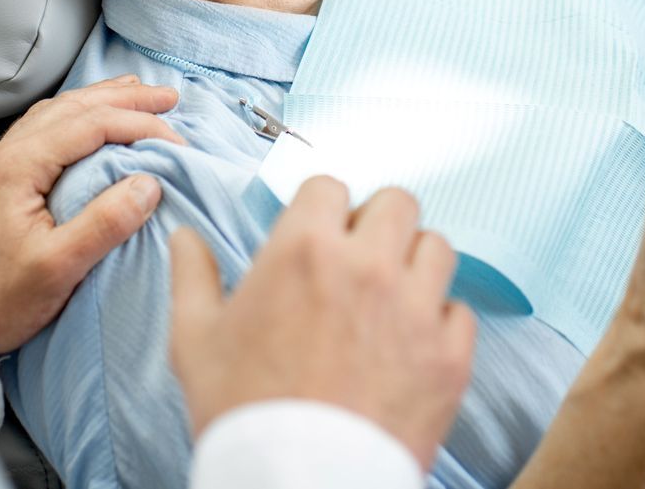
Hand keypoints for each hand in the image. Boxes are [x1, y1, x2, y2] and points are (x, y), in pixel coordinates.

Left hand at [0, 75, 184, 352]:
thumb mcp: (58, 268)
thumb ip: (105, 223)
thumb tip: (148, 185)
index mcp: (20, 165)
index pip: (91, 124)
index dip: (139, 124)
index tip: (176, 139)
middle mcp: (6, 153)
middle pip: (74, 106)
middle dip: (125, 98)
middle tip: (168, 99)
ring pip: (57, 112)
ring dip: (101, 100)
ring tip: (136, 96)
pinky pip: (44, 128)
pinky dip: (77, 116)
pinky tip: (89, 122)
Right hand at [169, 178, 476, 471]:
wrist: (295, 482)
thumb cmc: (243, 412)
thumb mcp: (195, 340)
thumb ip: (192, 276)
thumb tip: (184, 238)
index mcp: (304, 249)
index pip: (330, 185)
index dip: (322, 209)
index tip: (318, 234)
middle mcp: (368, 266)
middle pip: (398, 203)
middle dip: (378, 224)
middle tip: (360, 259)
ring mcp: (415, 309)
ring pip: (437, 249)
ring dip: (414, 264)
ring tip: (392, 298)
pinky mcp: (449, 356)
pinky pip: (460, 311)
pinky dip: (440, 323)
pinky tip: (412, 344)